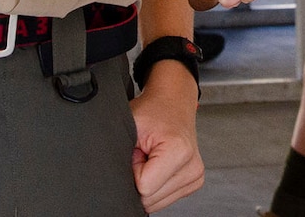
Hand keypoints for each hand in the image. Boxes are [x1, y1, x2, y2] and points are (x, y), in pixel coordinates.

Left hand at [128, 63, 202, 211]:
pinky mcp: (194, 181)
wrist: (172, 101)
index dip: (133, 169)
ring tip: (152, 157)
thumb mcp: (128, 127)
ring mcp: (195, 175)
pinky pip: (164, 198)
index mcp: (179, 152)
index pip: (143, 188)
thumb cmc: (151, 110)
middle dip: (139, 178)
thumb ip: (118, 156)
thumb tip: (110, 183)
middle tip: (145, 153)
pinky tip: (160, 164)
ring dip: (148, 182)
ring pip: (156, 202)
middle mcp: (192, 166)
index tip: (139, 150)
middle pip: (150, 199)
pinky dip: (157, 184)